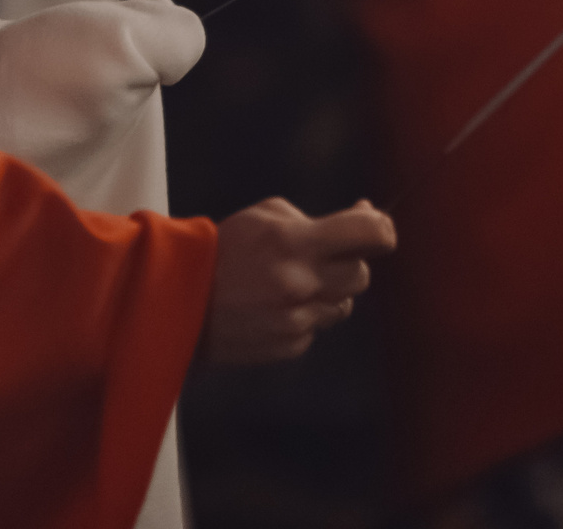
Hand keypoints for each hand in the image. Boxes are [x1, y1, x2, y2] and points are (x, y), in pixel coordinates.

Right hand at [203, 197, 396, 365]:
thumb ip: (317, 219)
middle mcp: (304, 285)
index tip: (378, 229)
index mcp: (298, 244)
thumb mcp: (267, 216)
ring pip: (342, 305)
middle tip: (320, 256)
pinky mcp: (290, 346)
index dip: (382, 229)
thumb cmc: (224, 248)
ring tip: (289, 283)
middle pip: (362, 275)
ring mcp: (298, 320)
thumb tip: (366, 217)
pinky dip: (304, 316)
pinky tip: (273, 307)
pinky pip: (316, 328)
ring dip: (326, 292)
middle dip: (347, 263)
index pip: (370, 235)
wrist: (180, 298)